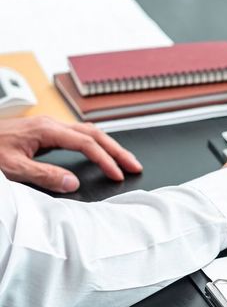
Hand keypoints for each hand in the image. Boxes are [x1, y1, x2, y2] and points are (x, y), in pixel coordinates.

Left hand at [0, 116, 142, 192]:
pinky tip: (99, 151)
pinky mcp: (44, 132)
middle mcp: (50, 124)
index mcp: (46, 130)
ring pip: (88, 132)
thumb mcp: (12, 168)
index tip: (117, 174)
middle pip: (94, 133)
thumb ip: (44, 175)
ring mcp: (48, 126)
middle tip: (134, 165)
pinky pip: (78, 134)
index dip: (105, 160)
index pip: (86, 144)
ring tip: (124, 160)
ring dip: (109, 146)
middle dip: (117, 150)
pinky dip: (95, 143)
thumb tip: (72, 182)